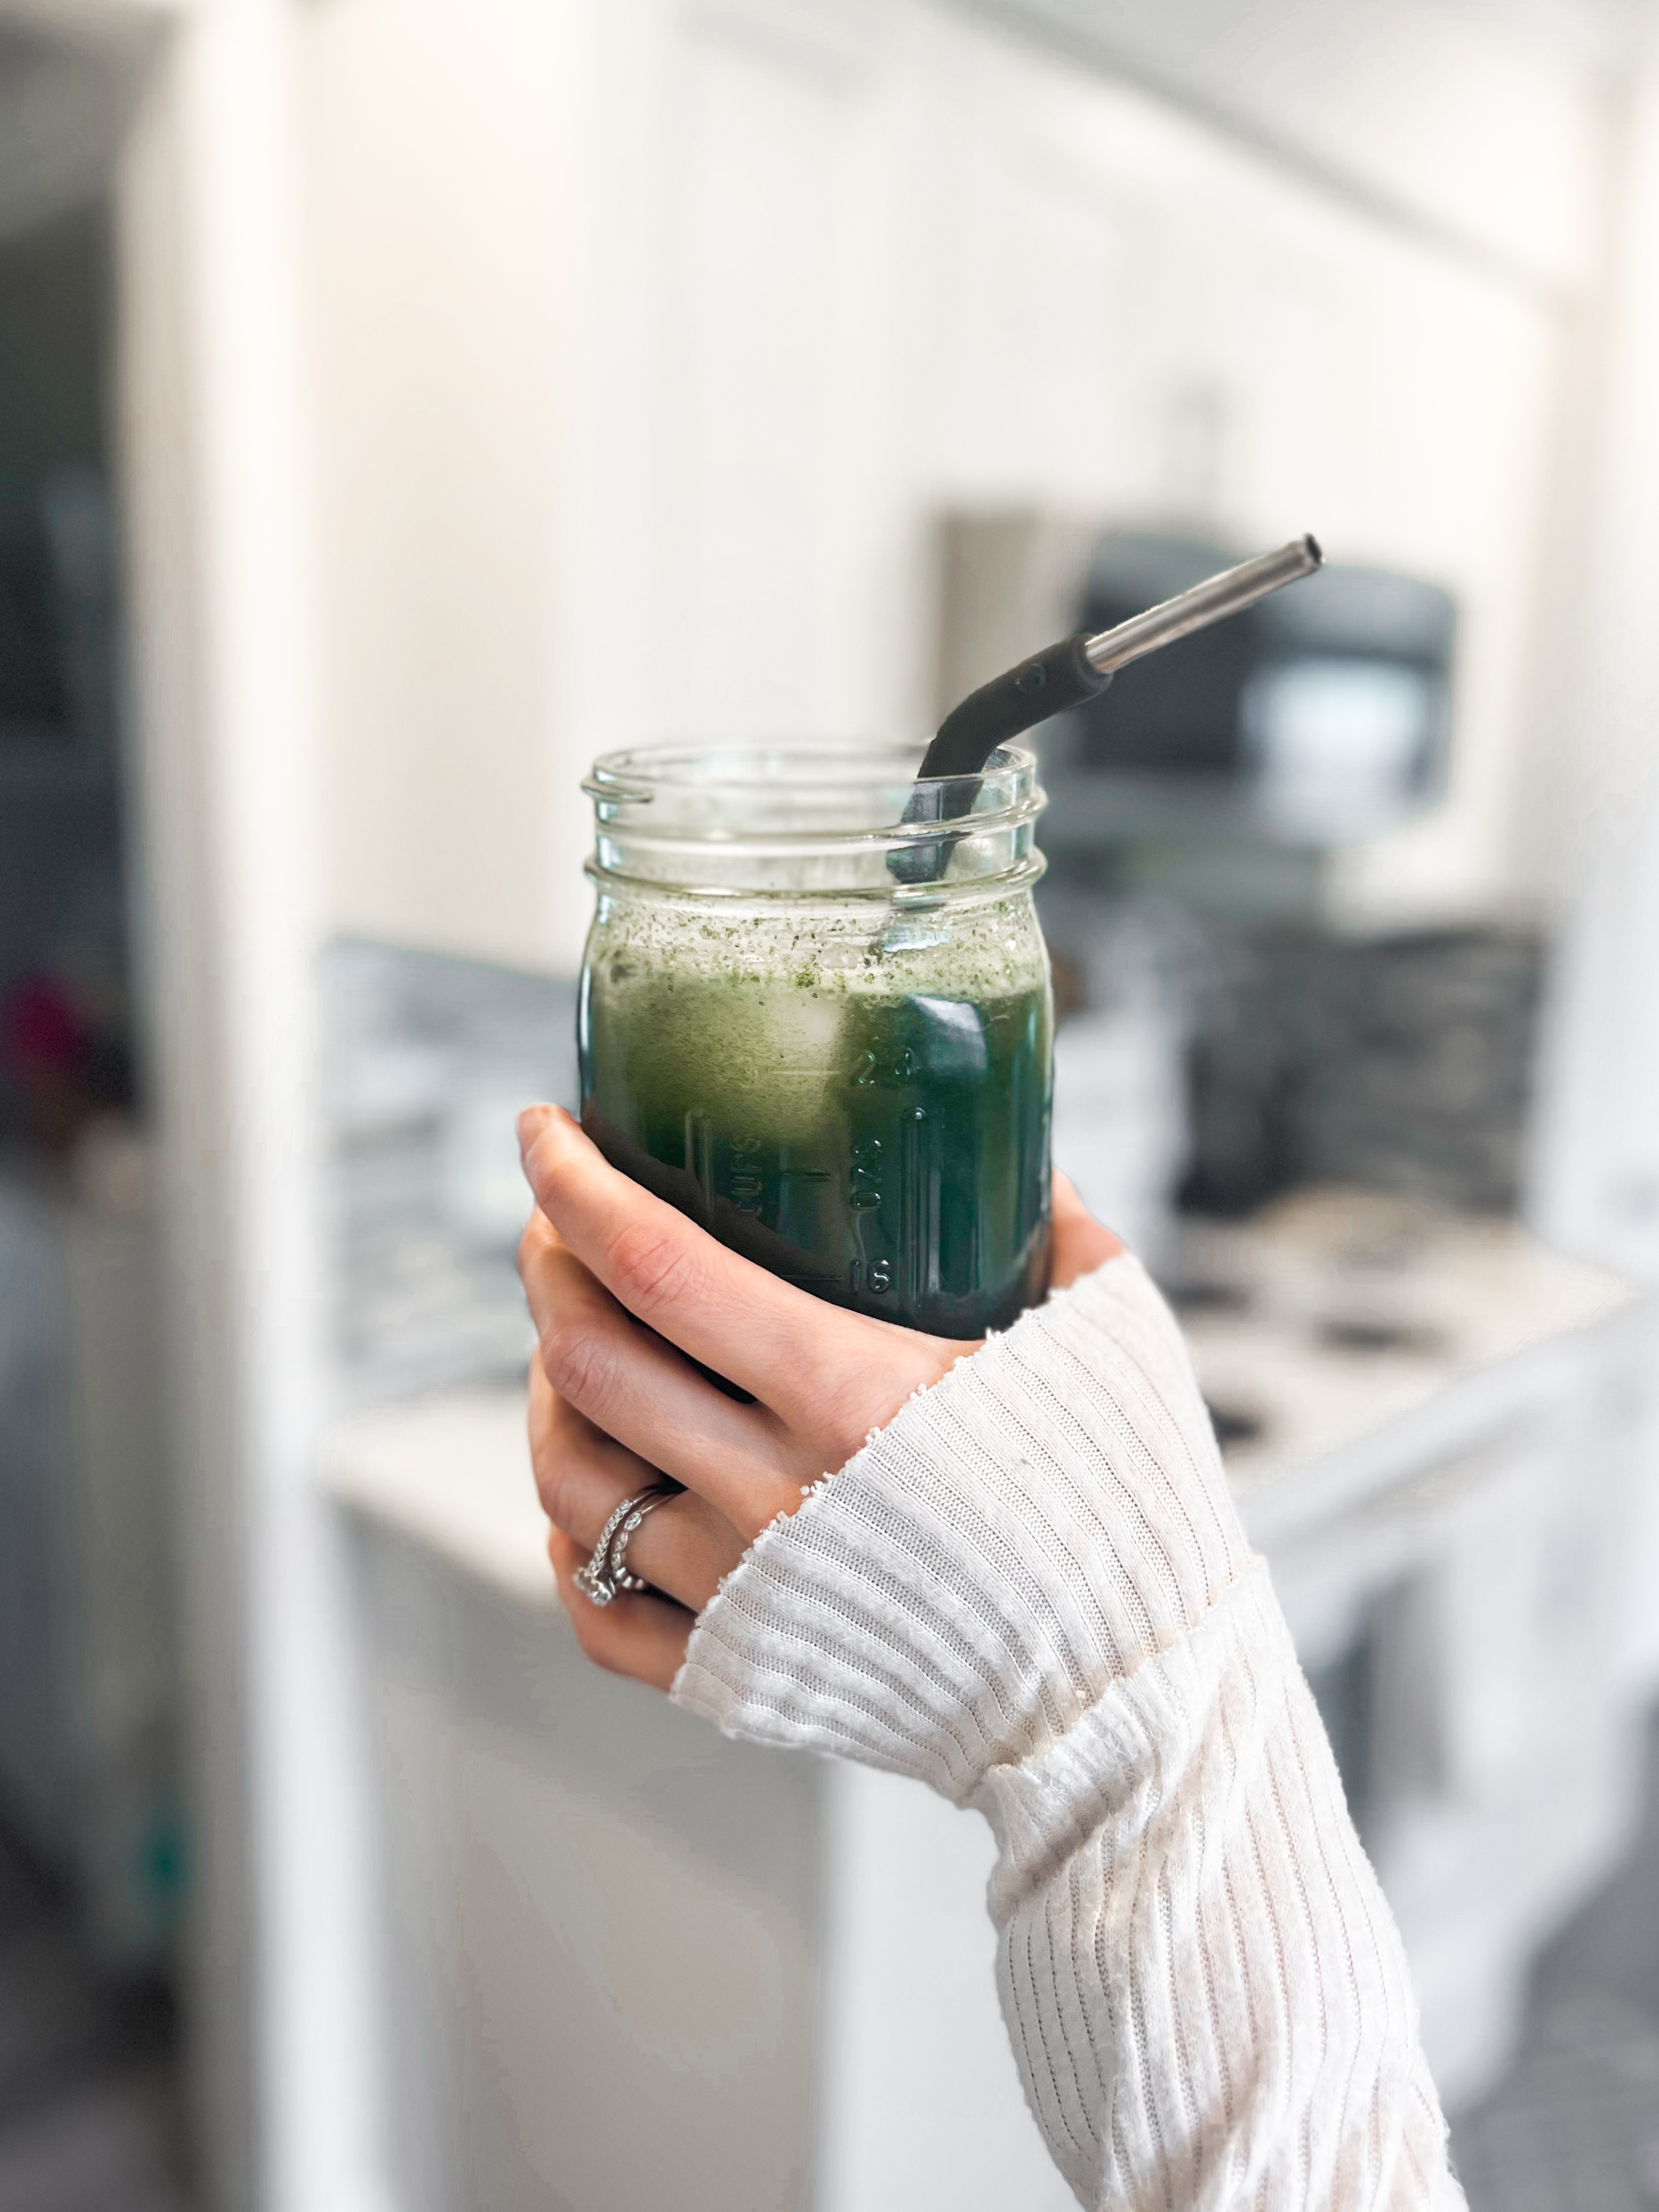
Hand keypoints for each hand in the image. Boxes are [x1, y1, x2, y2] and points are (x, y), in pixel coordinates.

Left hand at [517, 1105, 1121, 1692]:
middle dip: (544, 1264)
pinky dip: (571, 1535)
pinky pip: (594, 1600)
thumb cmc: (1132, 1512)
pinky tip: (595, 1480)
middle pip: (585, 1357)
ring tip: (569, 1340)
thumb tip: (1020, 1149)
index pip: (655, 1263)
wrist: (1136, 1705)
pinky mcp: (732, 1678)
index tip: (543, 1127)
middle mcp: (775, 1494)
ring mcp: (739, 1595)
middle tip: (558, 1219)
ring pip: (567, 1475)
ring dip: (543, 1389)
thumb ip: (1059, 1228)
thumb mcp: (1116, 1339)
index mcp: (857, 1393)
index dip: (574, 1183)